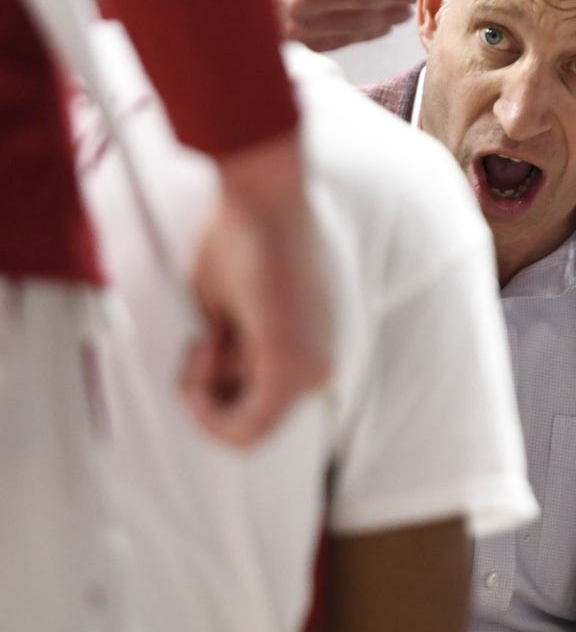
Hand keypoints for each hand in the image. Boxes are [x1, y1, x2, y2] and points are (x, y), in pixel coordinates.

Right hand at [181, 131, 330, 446]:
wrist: (264, 199)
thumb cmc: (242, 237)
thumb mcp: (226, 307)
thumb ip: (227, 347)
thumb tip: (214, 376)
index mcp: (310, 351)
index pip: (261, 406)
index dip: (214, 394)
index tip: (202, 345)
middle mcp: (320, 368)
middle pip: (251, 423)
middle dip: (208, 395)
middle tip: (199, 346)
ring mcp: (310, 373)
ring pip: (246, 432)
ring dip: (205, 394)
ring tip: (206, 336)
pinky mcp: (290, 372)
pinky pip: (245, 431)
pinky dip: (206, 406)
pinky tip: (203, 352)